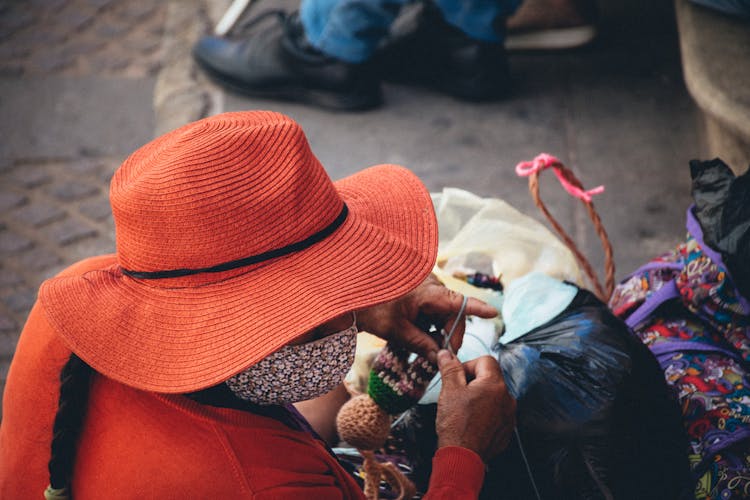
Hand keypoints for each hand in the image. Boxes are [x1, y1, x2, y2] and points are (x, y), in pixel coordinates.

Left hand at [356, 274, 497, 362]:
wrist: (348, 294)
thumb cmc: (371, 308)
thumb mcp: (397, 331)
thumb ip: (422, 345)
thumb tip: (440, 359)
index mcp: (428, 292)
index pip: (458, 302)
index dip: (477, 308)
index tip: (494, 313)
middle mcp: (430, 285)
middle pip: (451, 314)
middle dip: (449, 336)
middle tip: (442, 357)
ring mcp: (424, 287)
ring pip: (442, 313)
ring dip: (438, 331)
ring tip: (426, 348)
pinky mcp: (418, 291)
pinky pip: (432, 309)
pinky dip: (429, 324)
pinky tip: (420, 336)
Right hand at [435, 350, 515, 461]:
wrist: (462, 457)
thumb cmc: (456, 425)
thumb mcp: (449, 391)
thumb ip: (450, 368)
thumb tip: (446, 354)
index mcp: (495, 384)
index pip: (486, 360)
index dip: (469, 365)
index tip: (458, 376)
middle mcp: (507, 398)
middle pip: (491, 377)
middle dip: (474, 381)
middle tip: (458, 393)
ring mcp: (509, 415)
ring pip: (494, 396)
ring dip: (480, 397)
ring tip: (464, 410)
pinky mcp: (507, 429)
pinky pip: (497, 413)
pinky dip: (486, 413)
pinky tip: (472, 421)